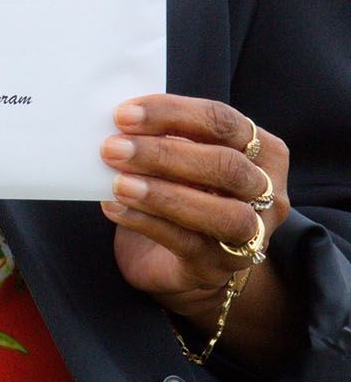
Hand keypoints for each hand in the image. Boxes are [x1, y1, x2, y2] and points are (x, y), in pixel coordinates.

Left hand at [99, 94, 289, 323]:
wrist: (177, 257)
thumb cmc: (180, 188)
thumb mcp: (179, 154)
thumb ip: (163, 134)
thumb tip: (120, 120)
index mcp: (263, 151)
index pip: (222, 121)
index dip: (172, 113)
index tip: (123, 114)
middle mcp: (267, 192)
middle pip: (226, 165)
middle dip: (165, 154)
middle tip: (113, 148)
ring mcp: (250, 235)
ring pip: (220, 212)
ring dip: (162, 194)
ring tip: (117, 182)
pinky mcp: (219, 268)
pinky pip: (187, 243)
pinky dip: (147, 222)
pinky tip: (115, 207)